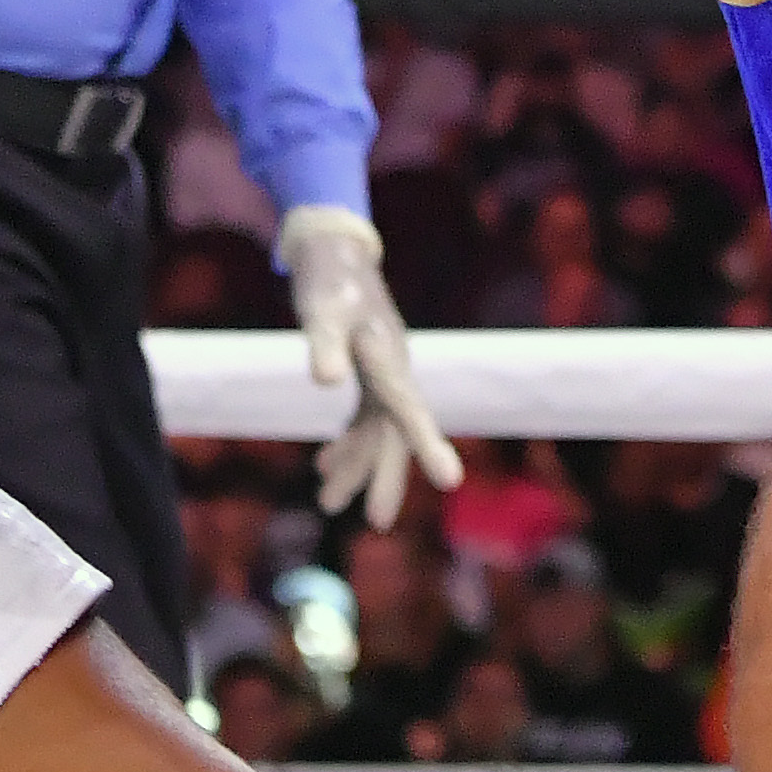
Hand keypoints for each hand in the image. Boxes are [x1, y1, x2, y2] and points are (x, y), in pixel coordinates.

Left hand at [277, 204, 460, 529]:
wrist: (333, 248)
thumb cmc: (329, 279)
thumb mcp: (322, 310)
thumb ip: (324, 344)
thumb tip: (326, 381)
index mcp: (388, 359)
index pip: (410, 411)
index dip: (427, 446)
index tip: (450, 482)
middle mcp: (392, 369)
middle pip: (396, 433)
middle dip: (385, 476)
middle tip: (375, 523)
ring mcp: (382, 371)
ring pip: (377, 430)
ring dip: (356, 464)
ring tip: (326, 502)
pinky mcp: (367, 368)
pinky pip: (365, 416)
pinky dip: (347, 441)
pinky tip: (323, 464)